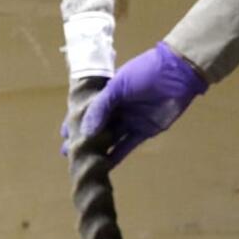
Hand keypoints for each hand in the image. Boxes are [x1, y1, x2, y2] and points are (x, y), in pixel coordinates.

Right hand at [60, 42, 207, 165]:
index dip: (75, 122)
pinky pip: (128, 145)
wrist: (176, 74)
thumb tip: (85, 131)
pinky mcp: (145, 131)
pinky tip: (105, 165)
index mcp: (108, 94)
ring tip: (83, 162)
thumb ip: (101, 108)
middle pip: (97, 127)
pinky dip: (117, 155)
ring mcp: (131, 120)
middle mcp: (118, 109)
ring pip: (111, 138)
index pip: (87, 110)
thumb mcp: (117, 86)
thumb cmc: (144, 73)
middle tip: (68, 153)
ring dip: (98, 150)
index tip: (63, 135)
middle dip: (84, 140)